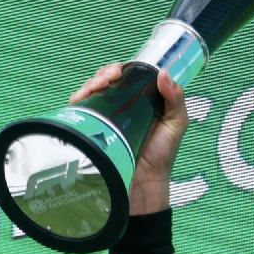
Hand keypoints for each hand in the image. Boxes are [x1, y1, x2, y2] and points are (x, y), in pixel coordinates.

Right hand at [69, 63, 188, 214]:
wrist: (142, 184)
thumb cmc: (161, 157)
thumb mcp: (176, 125)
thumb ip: (175, 100)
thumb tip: (164, 74)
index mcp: (142, 101)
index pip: (128, 76)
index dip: (122, 69)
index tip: (119, 72)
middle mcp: (122, 106)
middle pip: (107, 80)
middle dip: (104, 74)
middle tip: (107, 80)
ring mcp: (106, 118)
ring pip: (93, 91)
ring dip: (91, 84)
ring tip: (94, 88)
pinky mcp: (93, 129)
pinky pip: (81, 110)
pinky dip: (78, 100)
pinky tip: (80, 99)